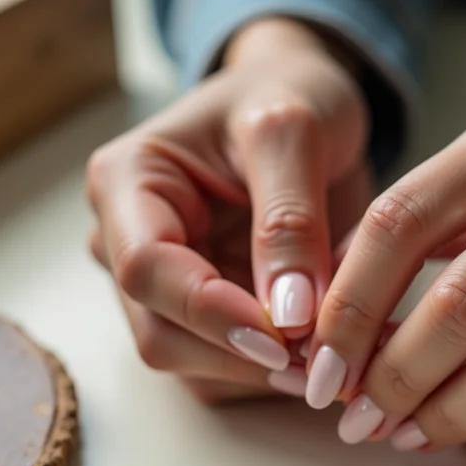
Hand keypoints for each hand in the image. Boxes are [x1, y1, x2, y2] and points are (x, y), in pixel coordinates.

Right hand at [87, 18, 372, 401]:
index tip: (285, 335)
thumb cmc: (287, 94)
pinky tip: (326, 350)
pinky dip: (275, 371)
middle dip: (241, 355)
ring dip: (262, 371)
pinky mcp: (205, 305)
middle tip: (325, 360)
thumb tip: (288, 316)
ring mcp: (167, 279)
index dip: (211, 311)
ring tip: (337, 354)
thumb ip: (288, 219)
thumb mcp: (292, 133)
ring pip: (195, 362)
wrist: (299, 101)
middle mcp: (130, 238)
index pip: (147, 267)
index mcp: (128, 182)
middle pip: (162, 331)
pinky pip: (227, 364)